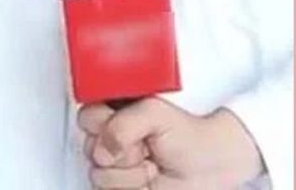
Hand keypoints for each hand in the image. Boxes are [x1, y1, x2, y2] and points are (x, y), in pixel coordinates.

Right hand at [78, 98, 262, 188]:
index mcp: (115, 113)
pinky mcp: (119, 187)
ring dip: (131, 174)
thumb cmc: (187, 136)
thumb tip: (103, 148)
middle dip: (122, 151)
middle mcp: (110, 139)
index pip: (86, 117)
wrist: (209, 166)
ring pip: (99, 174)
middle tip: (145, 146)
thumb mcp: (155, 114)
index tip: (125, 126)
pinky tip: (147, 181)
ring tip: (150, 164)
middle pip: (89, 148)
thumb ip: (123, 124)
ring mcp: (114, 166)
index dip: (103, 123)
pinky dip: (132, 188)